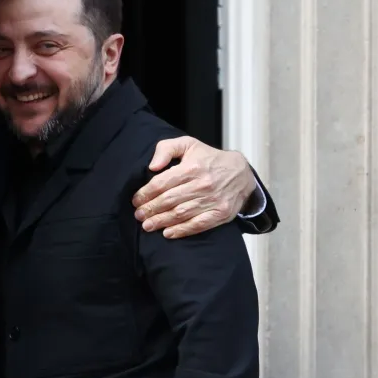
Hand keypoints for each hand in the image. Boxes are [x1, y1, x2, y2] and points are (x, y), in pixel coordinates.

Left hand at [132, 136, 256, 238]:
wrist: (241, 172)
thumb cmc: (209, 159)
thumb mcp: (188, 144)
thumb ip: (166, 149)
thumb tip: (152, 166)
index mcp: (192, 168)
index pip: (161, 183)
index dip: (145, 194)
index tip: (136, 200)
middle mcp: (202, 184)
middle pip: (168, 200)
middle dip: (150, 209)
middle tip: (138, 215)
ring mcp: (213, 200)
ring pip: (180, 214)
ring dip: (161, 221)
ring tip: (147, 225)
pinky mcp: (221, 213)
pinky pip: (198, 225)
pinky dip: (182, 230)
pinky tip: (168, 233)